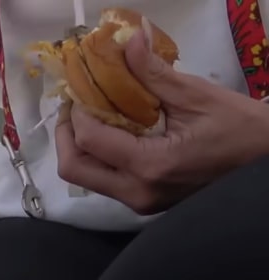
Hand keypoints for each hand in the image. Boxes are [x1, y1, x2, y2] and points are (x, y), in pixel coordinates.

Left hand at [55, 24, 268, 214]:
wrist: (267, 164)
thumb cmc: (242, 130)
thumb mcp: (196, 96)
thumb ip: (153, 73)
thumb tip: (128, 41)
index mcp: (150, 166)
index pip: (90, 139)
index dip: (77, 111)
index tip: (80, 88)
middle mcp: (138, 191)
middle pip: (74, 169)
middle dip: (66, 134)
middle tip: (74, 105)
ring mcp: (141, 202)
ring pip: (87, 178)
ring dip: (81, 146)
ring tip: (91, 114)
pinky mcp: (145, 203)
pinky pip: (106, 181)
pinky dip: (99, 156)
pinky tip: (111, 131)